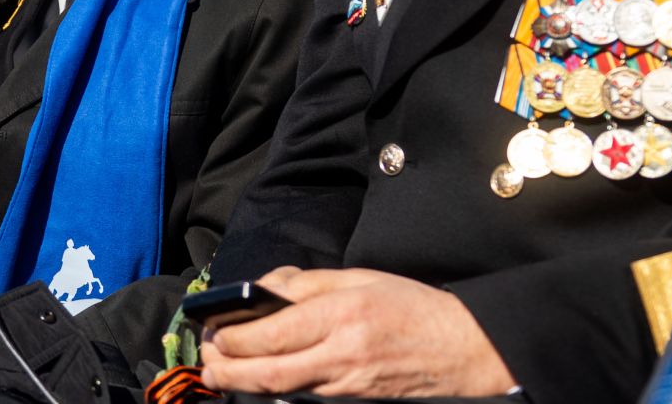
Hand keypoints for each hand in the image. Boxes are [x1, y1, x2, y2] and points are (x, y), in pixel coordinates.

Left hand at [200, 267, 515, 398]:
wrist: (464, 351)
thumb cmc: (413, 308)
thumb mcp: (360, 279)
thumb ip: (307, 283)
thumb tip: (265, 288)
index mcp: (340, 316)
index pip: (270, 334)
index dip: (232, 337)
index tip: (213, 331)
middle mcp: (340, 356)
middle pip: (267, 374)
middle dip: (227, 371)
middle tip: (206, 361)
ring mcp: (347, 387)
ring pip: (283, 392)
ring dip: (246, 384)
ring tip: (222, 373)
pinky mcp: (354, 403)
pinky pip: (306, 398)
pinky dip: (278, 392)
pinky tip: (263, 381)